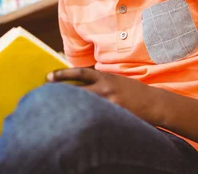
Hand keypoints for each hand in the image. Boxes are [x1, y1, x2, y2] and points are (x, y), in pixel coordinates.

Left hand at [47, 68, 161, 124]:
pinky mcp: (115, 115)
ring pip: (84, 105)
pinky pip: (96, 117)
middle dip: (60, 93)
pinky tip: (74, 125)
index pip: (80, 73)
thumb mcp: (115, 81)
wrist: (154, 103)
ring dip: (70, 108)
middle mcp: (105, 88)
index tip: (48, 76)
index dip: (62, 74)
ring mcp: (110, 102)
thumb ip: (98, 82)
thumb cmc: (132, 92)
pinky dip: (84, 119)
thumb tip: (78, 84)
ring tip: (53, 113)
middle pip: (78, 90)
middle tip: (43, 96)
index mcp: (105, 77)